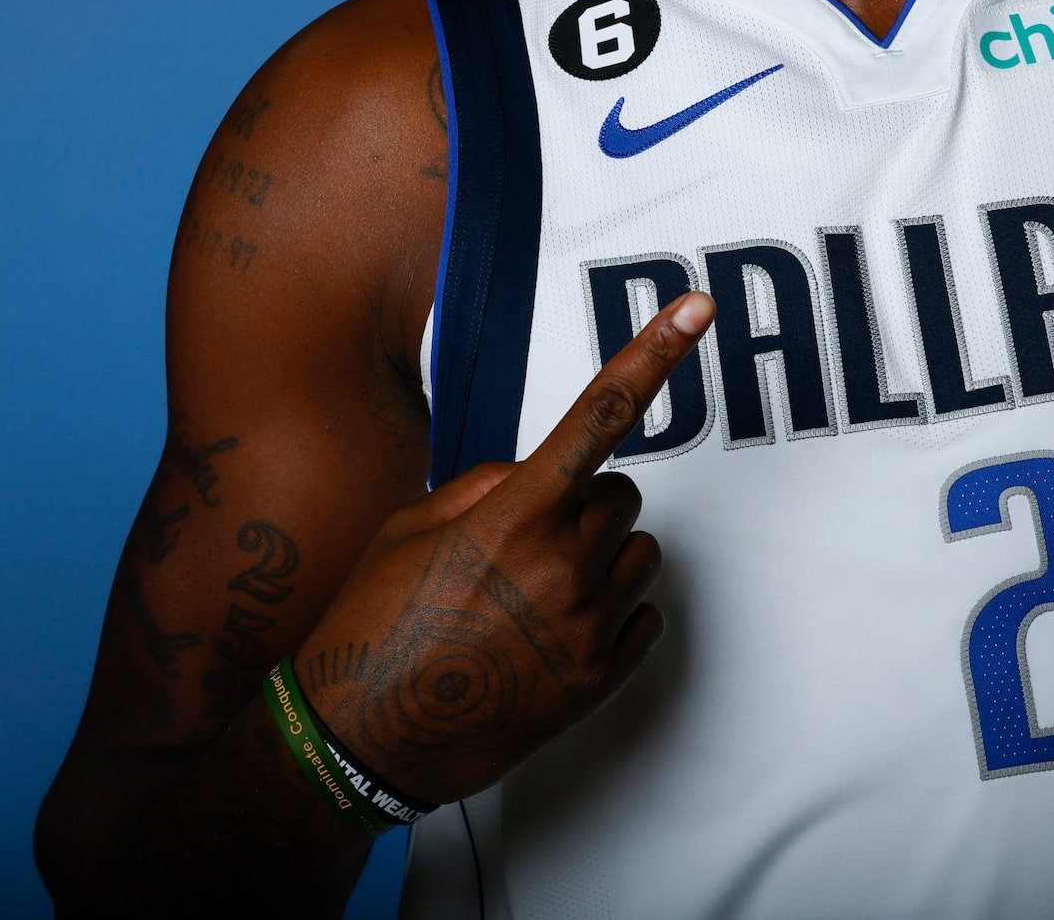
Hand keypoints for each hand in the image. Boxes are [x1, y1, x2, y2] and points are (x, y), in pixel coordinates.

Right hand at [287, 291, 714, 805]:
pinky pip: (643, 615)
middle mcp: (562, 567)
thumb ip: (488, 484)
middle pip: (622, 492)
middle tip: (520, 543)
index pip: (599, 414)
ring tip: (527, 597)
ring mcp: (586, 628)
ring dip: (598, 559)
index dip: (653, 354)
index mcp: (514, 517)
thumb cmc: (372, 628)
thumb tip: (538, 474)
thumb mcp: (409, 529)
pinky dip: (607, 616)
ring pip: (638, 552)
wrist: (358, 745)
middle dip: (582, 504)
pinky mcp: (599, 680)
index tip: (695, 309)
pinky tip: (547, 636)